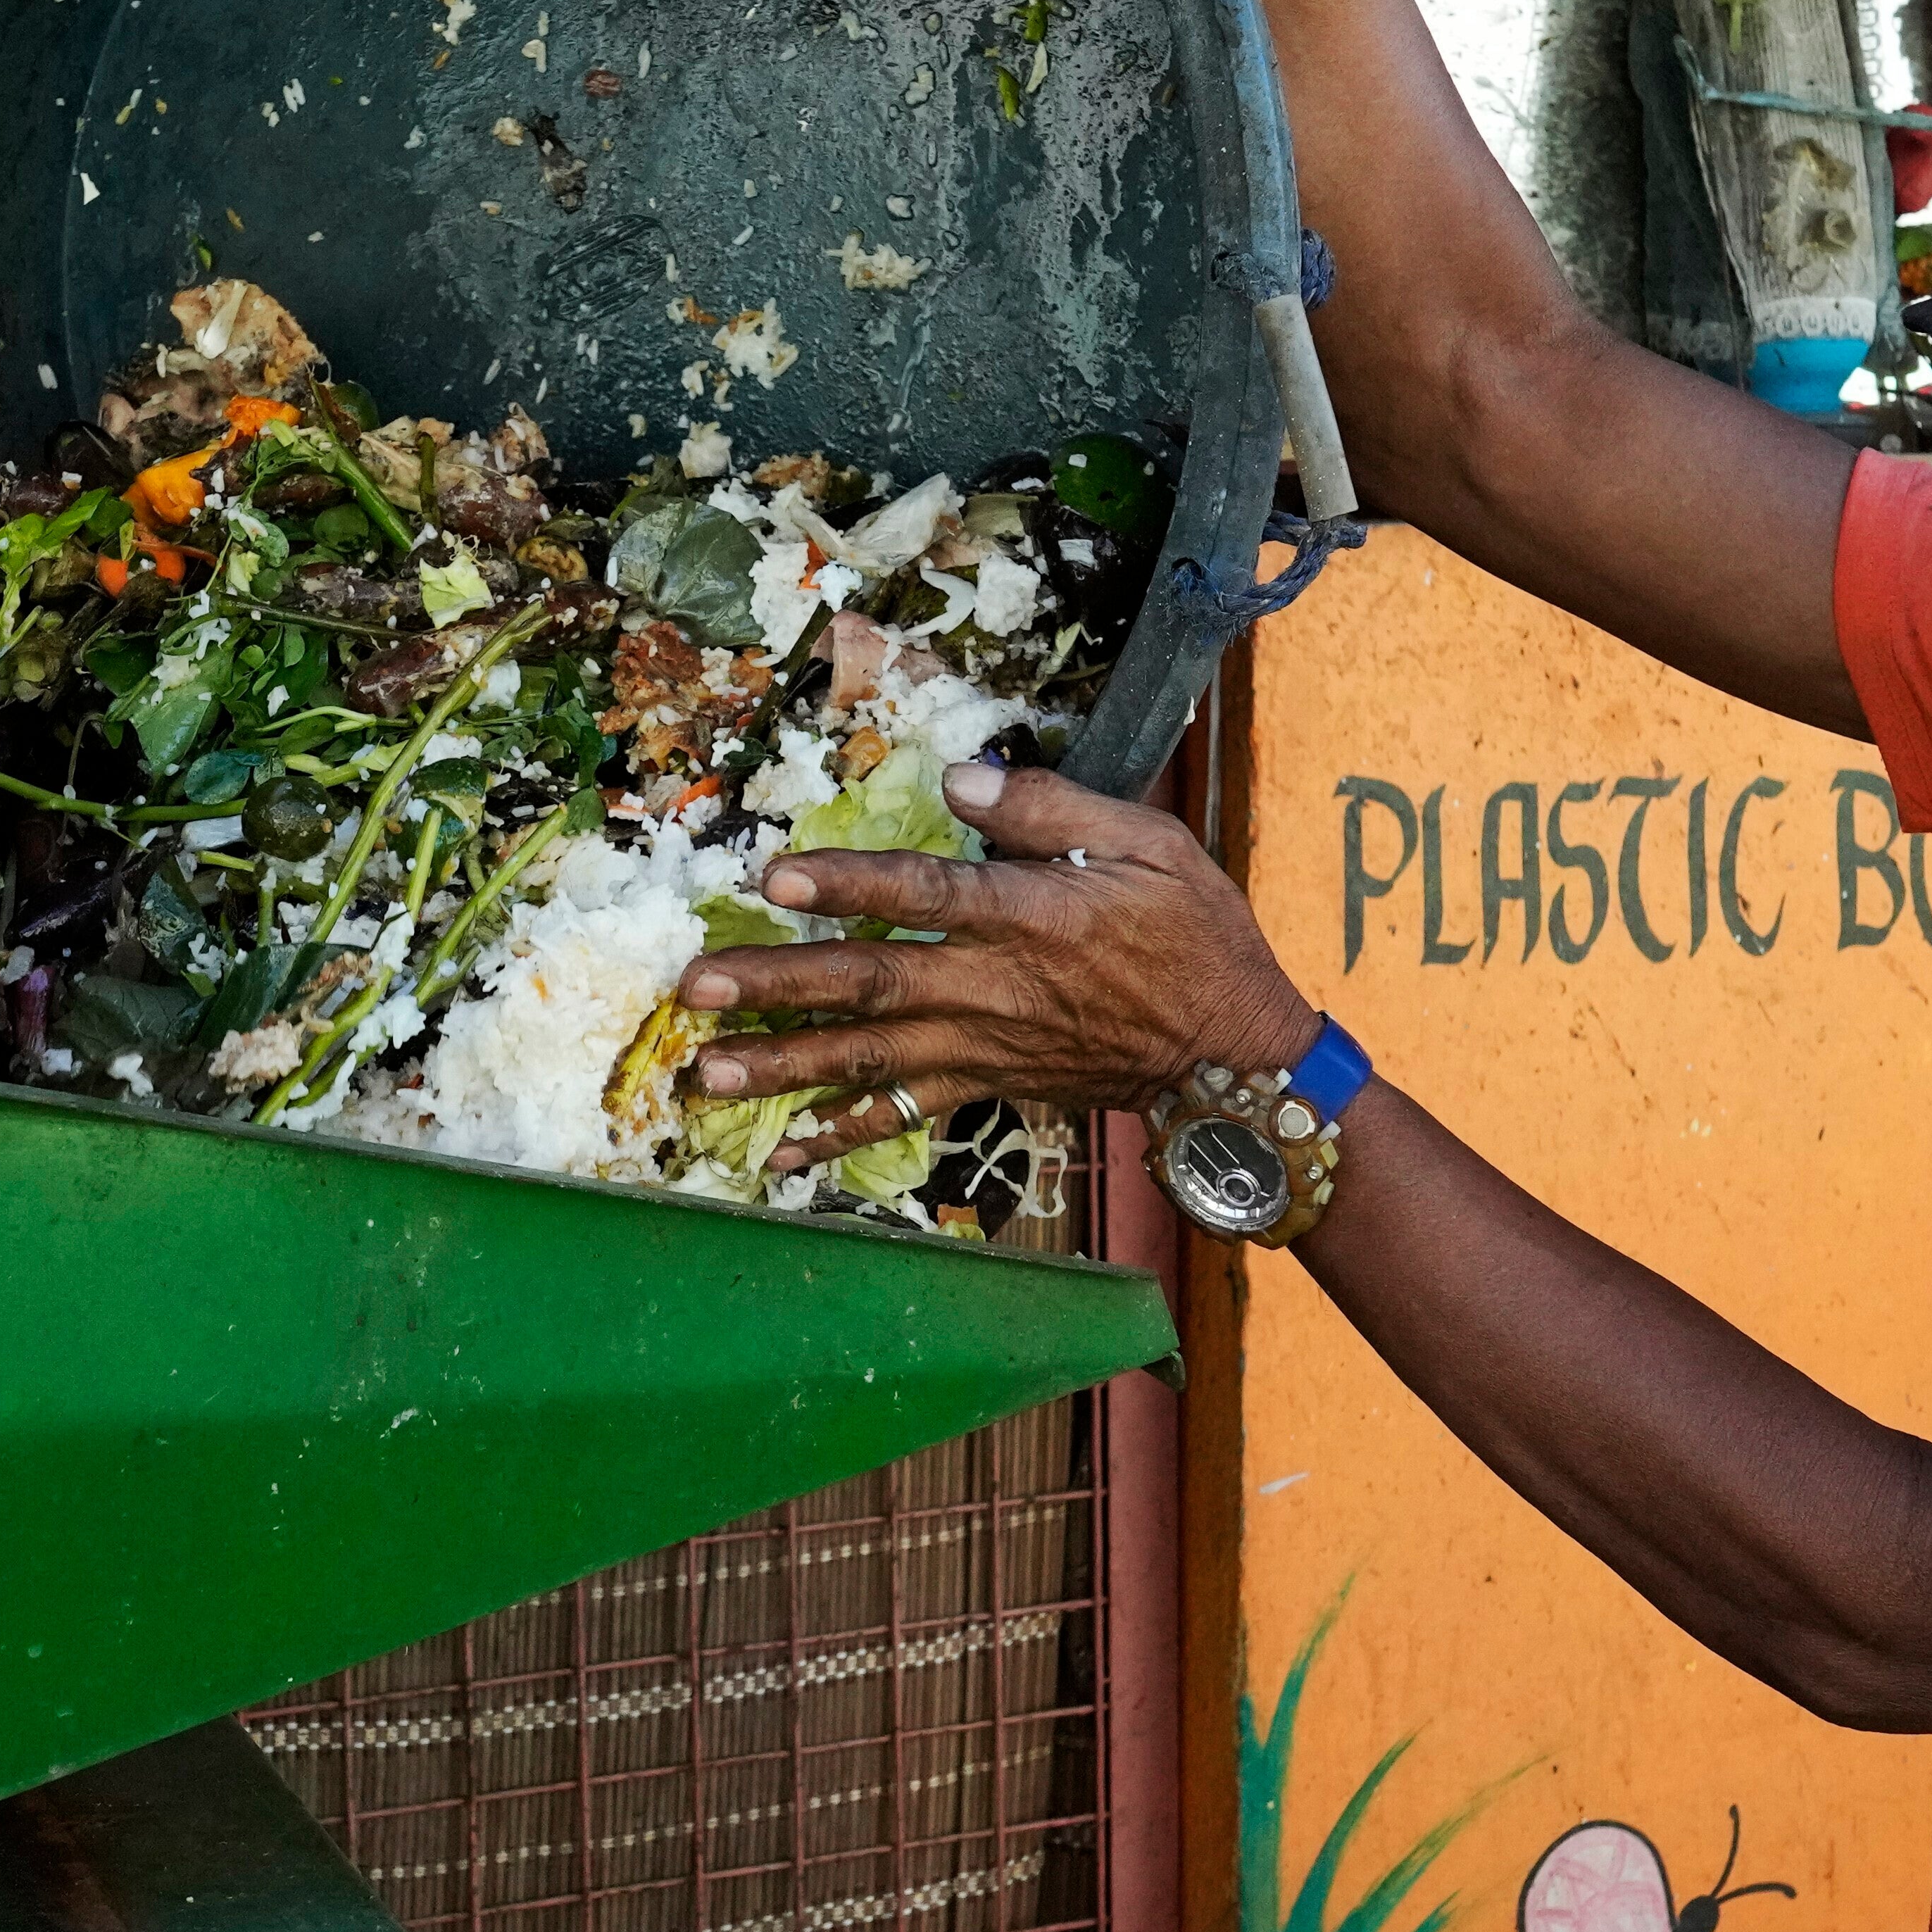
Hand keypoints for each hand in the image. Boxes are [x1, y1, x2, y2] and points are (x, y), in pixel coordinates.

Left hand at [678, 762, 1316, 1173]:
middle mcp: (994, 989)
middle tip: (697, 988)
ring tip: (705, 1073)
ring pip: (869, 1058)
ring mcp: (984, 1046)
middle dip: (778, 987)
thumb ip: (1052, 809)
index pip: (926, 898)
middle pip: (872, 985)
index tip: (776, 879)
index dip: (850, 887)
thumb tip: (960, 780)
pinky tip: (779, 1151)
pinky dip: (838, 1137)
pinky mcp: (987, 1085)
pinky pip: (904, 1116)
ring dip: (782, 1066)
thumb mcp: (1151, 847)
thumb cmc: (1197, 936)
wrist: (1234, 1056)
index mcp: (1031, 918)